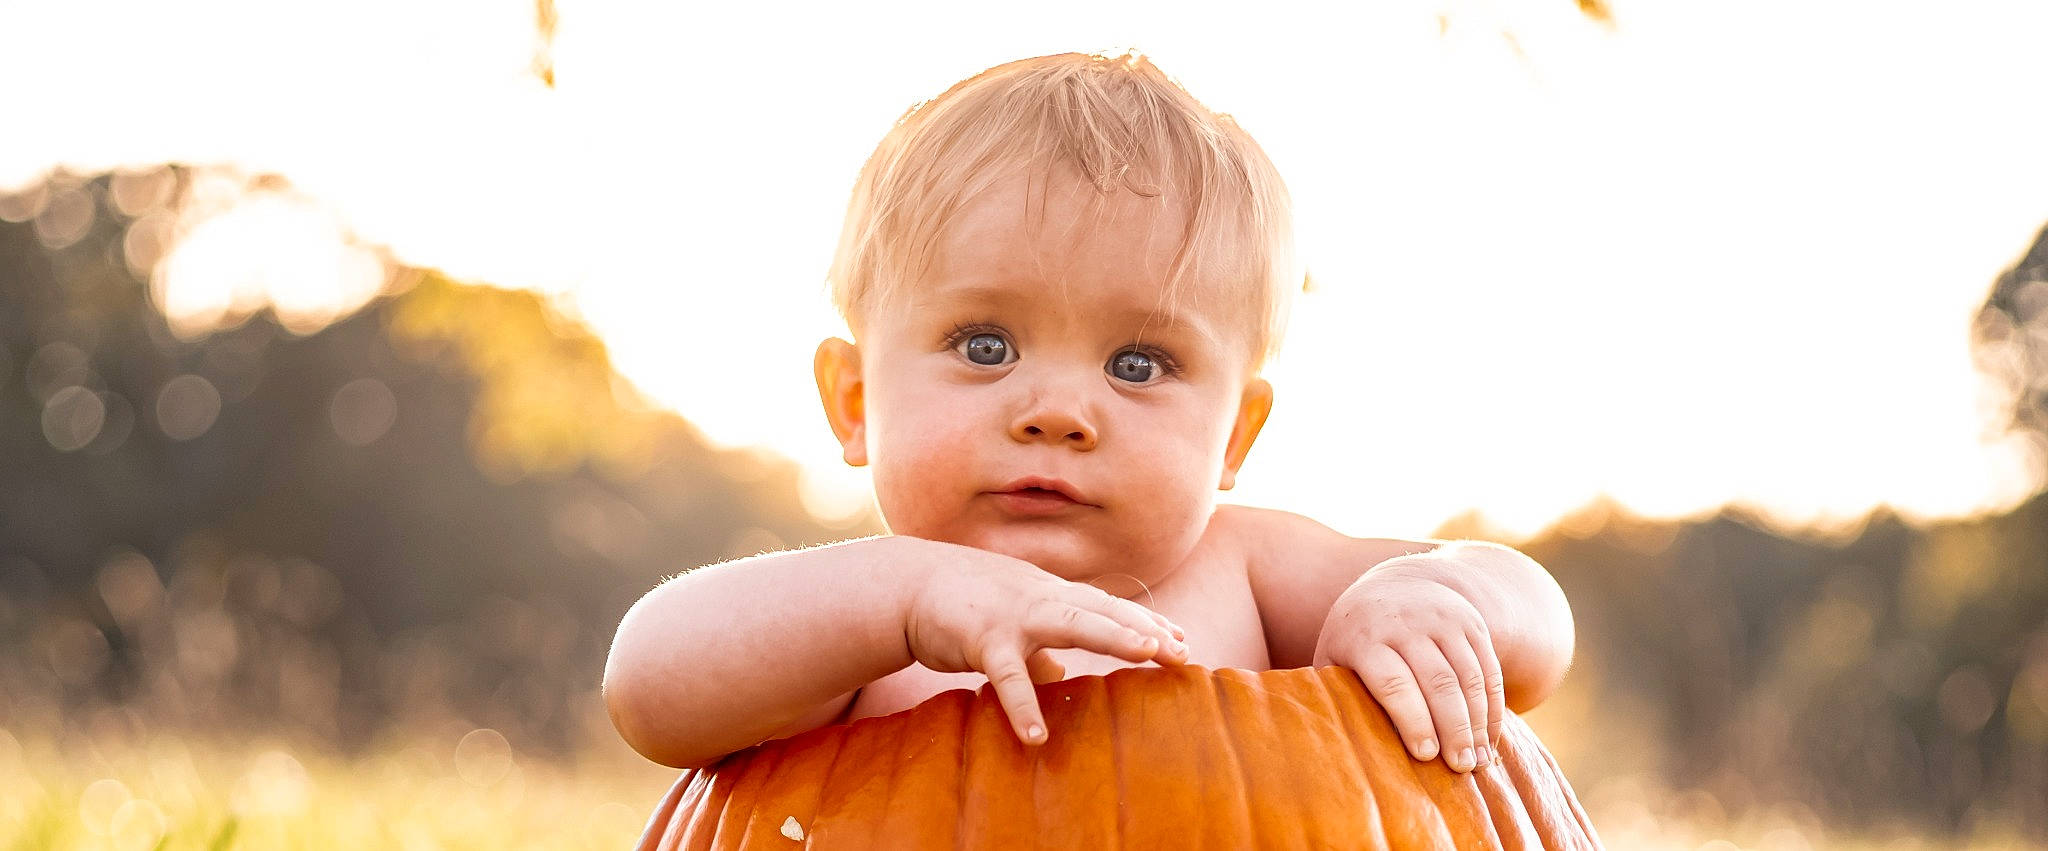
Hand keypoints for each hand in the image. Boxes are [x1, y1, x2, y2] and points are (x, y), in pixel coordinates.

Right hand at [901, 541, 1187, 745]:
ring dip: (1112, 636)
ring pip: (1071, 623)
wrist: (908, 584)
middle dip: (1146, 629)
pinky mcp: (981, 638)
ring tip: (1147, 655)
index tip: (1181, 639)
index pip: (1108, 607)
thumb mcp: (1012, 618)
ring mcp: (1014, 615)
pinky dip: (1022, 705)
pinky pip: (1006, 676)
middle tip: (1183, 651)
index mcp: (1051, 594)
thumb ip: (1039, 649)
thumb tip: (1061, 676)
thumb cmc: (964, 602)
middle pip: (1104, 610)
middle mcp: (1042, 598)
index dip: (1145, 623)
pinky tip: (1037, 737)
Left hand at [1312, 558, 1504, 773]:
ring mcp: (1444, 620)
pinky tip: (1488, 740)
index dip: (1412, 720)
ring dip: (1477, 723)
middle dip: (1453, 728)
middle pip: (1438, 681)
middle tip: (1459, 768)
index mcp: (1366, 637)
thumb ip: (1337, 695)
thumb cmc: (1357, 638)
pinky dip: (1492, 708)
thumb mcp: (1336, 657)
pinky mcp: (1471, 624)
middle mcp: (1407, 624)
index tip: (1425, 755)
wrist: (1396, 583)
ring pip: (1469, 677)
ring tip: (1477, 763)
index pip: (1394, 682)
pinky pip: (1488, 670)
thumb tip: (1337, 749)